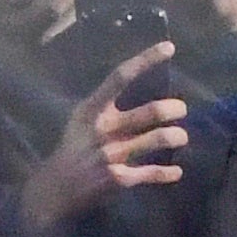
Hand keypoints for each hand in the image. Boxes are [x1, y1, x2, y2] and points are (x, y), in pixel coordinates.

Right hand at [24, 41, 187, 234]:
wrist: (55, 189)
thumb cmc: (72, 148)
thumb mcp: (81, 119)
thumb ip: (105, 104)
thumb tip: (136, 86)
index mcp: (93, 109)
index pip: (121, 76)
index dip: (146, 60)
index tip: (169, 48)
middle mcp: (103, 129)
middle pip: (149, 111)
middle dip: (173, 109)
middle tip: (181, 110)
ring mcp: (112, 154)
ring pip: (157, 140)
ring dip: (176, 137)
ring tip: (181, 137)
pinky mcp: (119, 178)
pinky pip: (151, 173)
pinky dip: (168, 174)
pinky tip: (176, 172)